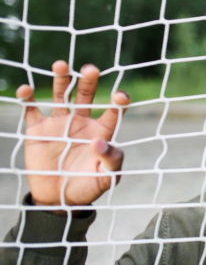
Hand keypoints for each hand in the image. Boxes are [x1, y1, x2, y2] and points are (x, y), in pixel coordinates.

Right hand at [17, 61, 129, 214]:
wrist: (59, 199)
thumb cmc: (88, 187)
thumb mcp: (106, 178)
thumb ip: (110, 161)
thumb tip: (99, 142)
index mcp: (101, 131)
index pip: (113, 111)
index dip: (118, 101)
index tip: (121, 96)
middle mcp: (81, 122)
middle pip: (86, 95)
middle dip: (89, 80)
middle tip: (91, 69)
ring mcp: (59, 123)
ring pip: (61, 95)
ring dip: (61, 79)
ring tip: (61, 65)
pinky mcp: (38, 130)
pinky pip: (31, 110)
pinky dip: (28, 98)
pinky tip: (26, 89)